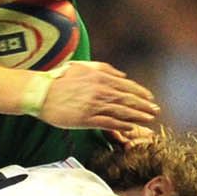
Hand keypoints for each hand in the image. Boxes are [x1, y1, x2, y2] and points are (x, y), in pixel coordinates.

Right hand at [39, 61, 159, 132]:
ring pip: (122, 112)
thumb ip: (105, 69)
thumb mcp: (84, 67)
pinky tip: (131, 128)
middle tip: (156, 112)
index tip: (151, 99)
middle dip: (144, 106)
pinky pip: (109, 123)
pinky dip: (122, 125)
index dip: (141, 94)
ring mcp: (94, 105)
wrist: (40, 92)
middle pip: (128, 100)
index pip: (127, 86)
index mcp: (101, 77)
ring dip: (138, 117)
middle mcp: (100, 90)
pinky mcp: (86, 119)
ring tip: (149, 121)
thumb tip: (122, 75)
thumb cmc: (60, 79)